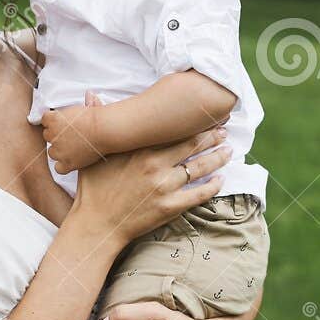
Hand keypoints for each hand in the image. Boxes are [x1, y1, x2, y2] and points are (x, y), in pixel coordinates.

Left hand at [42, 102, 103, 173]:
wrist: (104, 130)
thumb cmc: (98, 117)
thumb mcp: (89, 105)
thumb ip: (85, 102)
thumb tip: (90, 94)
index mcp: (54, 118)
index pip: (45, 120)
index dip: (53, 122)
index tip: (62, 124)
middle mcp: (53, 134)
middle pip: (47, 136)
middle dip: (56, 136)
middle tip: (69, 136)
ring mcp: (59, 150)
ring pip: (52, 152)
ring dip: (59, 151)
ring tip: (72, 148)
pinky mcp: (67, 163)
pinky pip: (58, 168)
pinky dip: (63, 166)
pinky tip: (72, 161)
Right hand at [72, 124, 230, 252]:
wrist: (96, 226)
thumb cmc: (93, 190)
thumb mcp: (92, 154)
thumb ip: (97, 122)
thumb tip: (90, 94)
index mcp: (140, 149)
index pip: (173, 129)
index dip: (193, 121)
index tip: (206, 115)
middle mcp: (155, 165)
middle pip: (193, 145)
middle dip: (212, 136)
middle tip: (224, 130)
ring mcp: (164, 186)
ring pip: (200, 167)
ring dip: (218, 157)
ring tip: (229, 151)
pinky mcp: (170, 207)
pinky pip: (199, 194)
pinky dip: (213, 186)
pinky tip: (221, 180)